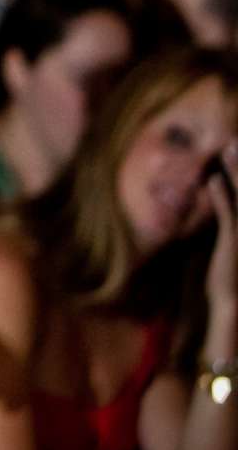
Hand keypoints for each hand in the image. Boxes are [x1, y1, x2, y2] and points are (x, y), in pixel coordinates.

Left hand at [205, 147, 237, 347]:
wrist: (235, 308)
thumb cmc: (232, 281)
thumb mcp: (232, 250)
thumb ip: (230, 220)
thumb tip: (222, 199)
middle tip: (236, 141)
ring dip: (237, 171)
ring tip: (230, 147)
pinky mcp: (235, 242)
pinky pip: (228, 213)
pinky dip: (221, 195)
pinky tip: (213, 179)